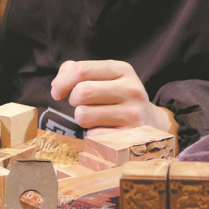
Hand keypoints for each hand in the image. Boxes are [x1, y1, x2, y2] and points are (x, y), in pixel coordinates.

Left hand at [50, 59, 178, 135]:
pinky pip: (92, 136)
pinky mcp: (129, 138)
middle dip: (73, 100)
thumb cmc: (116, 96)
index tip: (57, 92)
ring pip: (83, 115)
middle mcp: (131, 90)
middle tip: (81, 104)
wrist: (150, 123)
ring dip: (82, 118)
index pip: (82, 70)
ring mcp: (133, 114)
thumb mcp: (104, 77)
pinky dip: (93, 135)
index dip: (62, 82)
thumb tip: (57, 85)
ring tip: (95, 117)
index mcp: (123, 70)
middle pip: (81, 92)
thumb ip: (76, 71)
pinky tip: (106, 130)